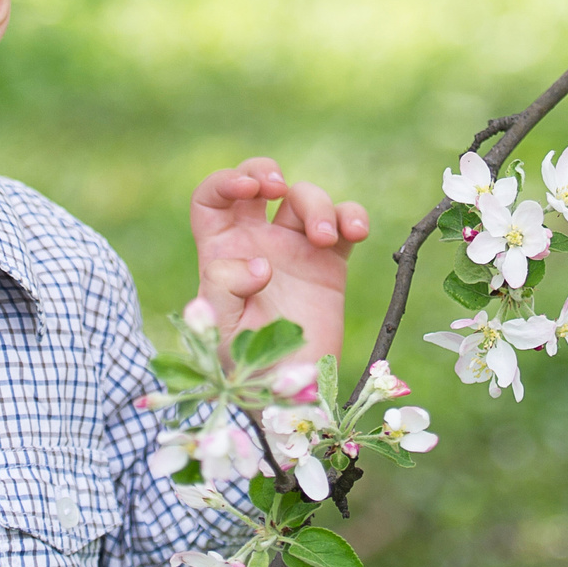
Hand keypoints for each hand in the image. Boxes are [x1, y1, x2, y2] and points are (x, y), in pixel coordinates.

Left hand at [190, 157, 370, 374]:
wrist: (291, 395)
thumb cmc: (245, 365)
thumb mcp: (220, 329)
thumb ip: (224, 289)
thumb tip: (259, 264)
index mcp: (222, 251)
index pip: (211, 198)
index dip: (224, 181)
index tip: (247, 189)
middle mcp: (256, 242)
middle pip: (257, 181)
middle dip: (266, 171)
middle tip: (278, 188)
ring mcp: (295, 249)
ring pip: (304, 198)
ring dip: (317, 205)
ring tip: (324, 238)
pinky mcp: (330, 262)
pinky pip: (344, 222)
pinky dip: (352, 216)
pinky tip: (355, 233)